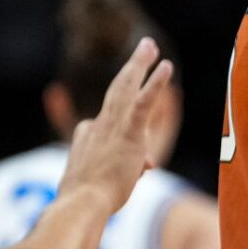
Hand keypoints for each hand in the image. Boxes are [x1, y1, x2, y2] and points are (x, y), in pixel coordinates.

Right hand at [57, 37, 173, 212]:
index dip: (124, 133)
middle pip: (117, 89)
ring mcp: (113, 127)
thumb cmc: (88, 200)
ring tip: (150, 45)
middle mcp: (98, 125)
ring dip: (140, 64)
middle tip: (145, 47)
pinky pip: (144, 102)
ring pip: (128, 87)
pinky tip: (166, 66)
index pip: (109, 123)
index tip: (140, 158)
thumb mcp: (103, 183)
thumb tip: (148, 164)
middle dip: (132, 67)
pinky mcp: (129, 133)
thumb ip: (124, 170)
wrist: (82, 203)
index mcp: (88, 136)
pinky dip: (155, 83)